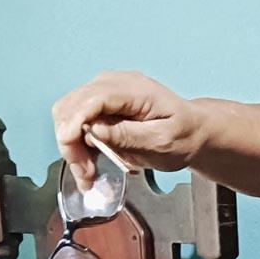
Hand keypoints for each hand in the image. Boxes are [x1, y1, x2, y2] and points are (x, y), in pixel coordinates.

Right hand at [51, 71, 207, 188]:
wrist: (192, 132)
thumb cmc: (183, 135)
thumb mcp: (162, 140)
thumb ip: (128, 135)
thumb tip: (93, 131)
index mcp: (134, 89)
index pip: (92, 99)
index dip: (75, 123)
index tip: (71, 150)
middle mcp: (114, 84)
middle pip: (72, 106)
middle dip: (70, 142)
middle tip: (85, 174)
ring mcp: (105, 92)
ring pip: (67, 115)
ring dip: (71, 147)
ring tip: (87, 174)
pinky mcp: (100, 105)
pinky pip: (75, 122)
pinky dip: (76, 145)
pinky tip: (89, 165)